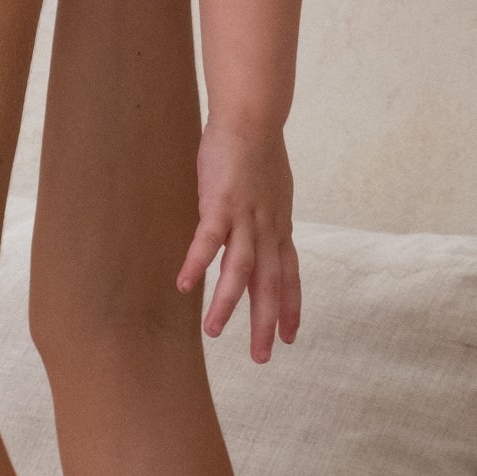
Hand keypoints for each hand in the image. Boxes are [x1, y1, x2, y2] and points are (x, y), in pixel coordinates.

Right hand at [177, 117, 300, 363]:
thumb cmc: (259, 151)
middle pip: (270, 284)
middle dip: (266, 323)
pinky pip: (208, 240)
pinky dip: (197, 263)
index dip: (291, 308)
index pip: (290, 276)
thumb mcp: (272, 193)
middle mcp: (268, 229)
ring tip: (214, 332)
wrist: (254, 118)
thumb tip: (261, 231)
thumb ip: (266, 218)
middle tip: (262, 357)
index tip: (292, 338)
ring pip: (240, 270)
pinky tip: (184, 285)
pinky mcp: (221, 203)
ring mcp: (246, 218)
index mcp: (279, 228)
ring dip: (228, 303)